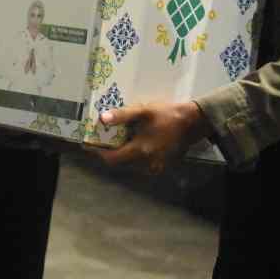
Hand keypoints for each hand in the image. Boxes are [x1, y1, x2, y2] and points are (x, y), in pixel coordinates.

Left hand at [89, 100, 209, 173]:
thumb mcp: (143, 111)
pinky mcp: (162, 166)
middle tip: (98, 142)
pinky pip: (141, 166)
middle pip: (120, 164)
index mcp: (140, 151)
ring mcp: (155, 167)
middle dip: (108, 153)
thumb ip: (122, 116)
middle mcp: (146, 163)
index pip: (112, 158)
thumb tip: (102, 119)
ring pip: (130, 166)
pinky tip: (131, 146)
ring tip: (113, 142)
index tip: (86, 145)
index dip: (98, 153)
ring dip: (120, 156)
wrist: (192, 122)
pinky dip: (133, 158)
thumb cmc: (166, 115)